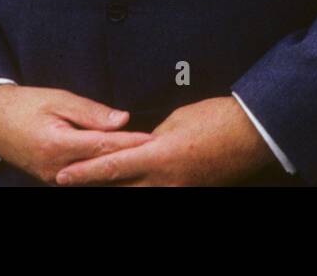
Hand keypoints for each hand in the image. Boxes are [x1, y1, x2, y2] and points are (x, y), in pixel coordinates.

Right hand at [0, 84, 150, 184]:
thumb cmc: (24, 105)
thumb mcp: (58, 99)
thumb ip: (91, 112)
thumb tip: (122, 119)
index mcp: (58, 145)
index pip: (104, 147)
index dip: (131, 143)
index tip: (153, 139)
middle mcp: (57, 169)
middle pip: (103, 167)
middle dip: (130, 160)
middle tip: (158, 153)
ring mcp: (54, 179)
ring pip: (95, 177)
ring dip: (118, 169)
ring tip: (144, 161)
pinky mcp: (53, 180)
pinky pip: (84, 179)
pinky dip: (102, 172)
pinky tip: (119, 167)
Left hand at [55, 96, 275, 185]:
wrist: (253, 135)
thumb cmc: (215, 119)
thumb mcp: (176, 120)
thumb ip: (152, 136)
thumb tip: (138, 144)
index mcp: (158, 156)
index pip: (112, 167)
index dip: (84, 173)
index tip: (63, 177)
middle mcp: (166, 181)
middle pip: (121, 190)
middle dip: (96, 188)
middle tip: (71, 184)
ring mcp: (179, 191)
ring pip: (138, 196)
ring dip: (118, 189)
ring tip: (98, 185)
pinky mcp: (190, 193)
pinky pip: (159, 195)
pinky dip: (141, 189)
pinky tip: (132, 185)